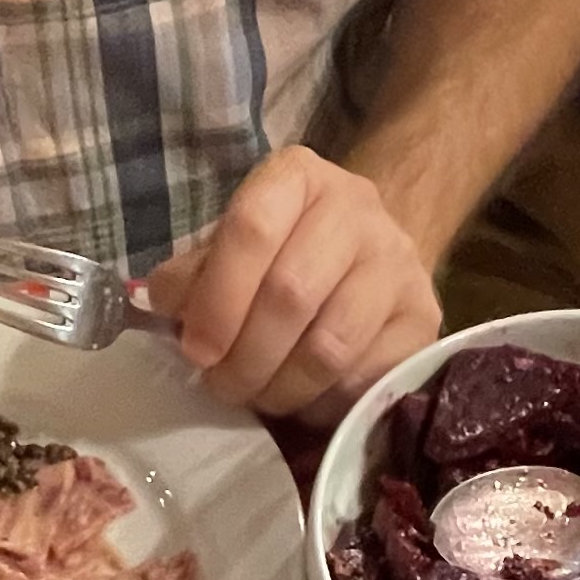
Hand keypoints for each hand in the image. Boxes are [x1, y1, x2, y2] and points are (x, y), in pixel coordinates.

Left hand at [146, 146, 442, 420]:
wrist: (371, 255)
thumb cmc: (284, 253)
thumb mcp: (231, 249)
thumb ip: (194, 273)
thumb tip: (155, 305)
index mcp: (297, 178)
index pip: (253, 227)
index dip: (218, 297)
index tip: (196, 349)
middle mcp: (356, 208)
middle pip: (291, 293)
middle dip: (245, 356)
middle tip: (222, 386)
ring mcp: (398, 263)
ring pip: (330, 345)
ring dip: (281, 387)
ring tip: (258, 396)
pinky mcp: (424, 317)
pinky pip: (365, 376)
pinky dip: (324, 401)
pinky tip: (303, 398)